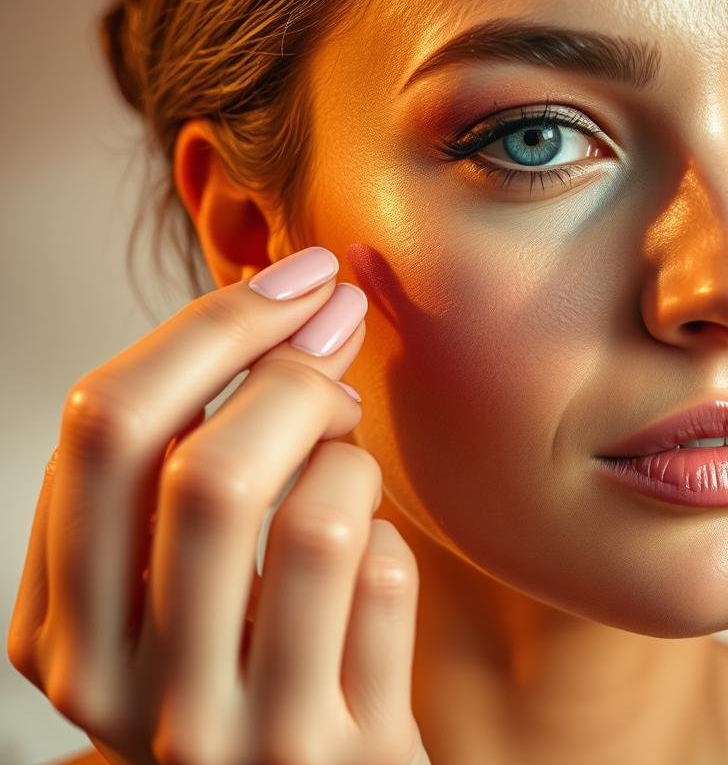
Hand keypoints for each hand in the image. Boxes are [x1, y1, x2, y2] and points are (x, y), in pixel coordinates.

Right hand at [8, 246, 428, 764]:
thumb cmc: (247, 669)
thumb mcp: (175, 585)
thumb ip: (182, 469)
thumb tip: (297, 296)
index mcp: (61, 630)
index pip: (101, 430)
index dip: (209, 329)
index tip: (298, 279)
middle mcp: (127, 690)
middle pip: (203, 470)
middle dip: (292, 375)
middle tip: (345, 345)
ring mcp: (238, 733)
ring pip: (312, 522)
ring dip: (352, 460)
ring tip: (352, 463)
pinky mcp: (343, 751)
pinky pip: (388, 584)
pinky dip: (396, 540)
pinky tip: (379, 558)